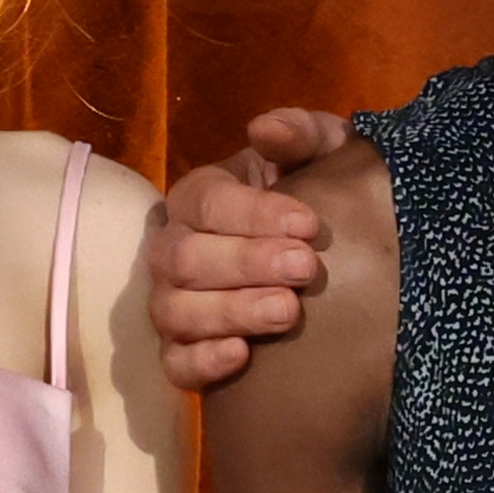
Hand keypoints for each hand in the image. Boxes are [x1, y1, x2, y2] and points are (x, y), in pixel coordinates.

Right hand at [150, 112, 352, 391]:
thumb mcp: (321, 154)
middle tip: (305, 267)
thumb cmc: (314, 198)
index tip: (309, 225)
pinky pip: (174, 363)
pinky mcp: (182, 353)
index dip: (254, 214)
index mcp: (197, 198)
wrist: (318, 257)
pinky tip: (241, 356)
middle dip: (246, 262)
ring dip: (230, 311)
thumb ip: (299, 133)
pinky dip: (202, 362)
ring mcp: (172, 304)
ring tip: (288, 312)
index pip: (208, 202)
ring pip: (176, 311)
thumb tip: (264, 128)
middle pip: (186, 258)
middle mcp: (172, 251)